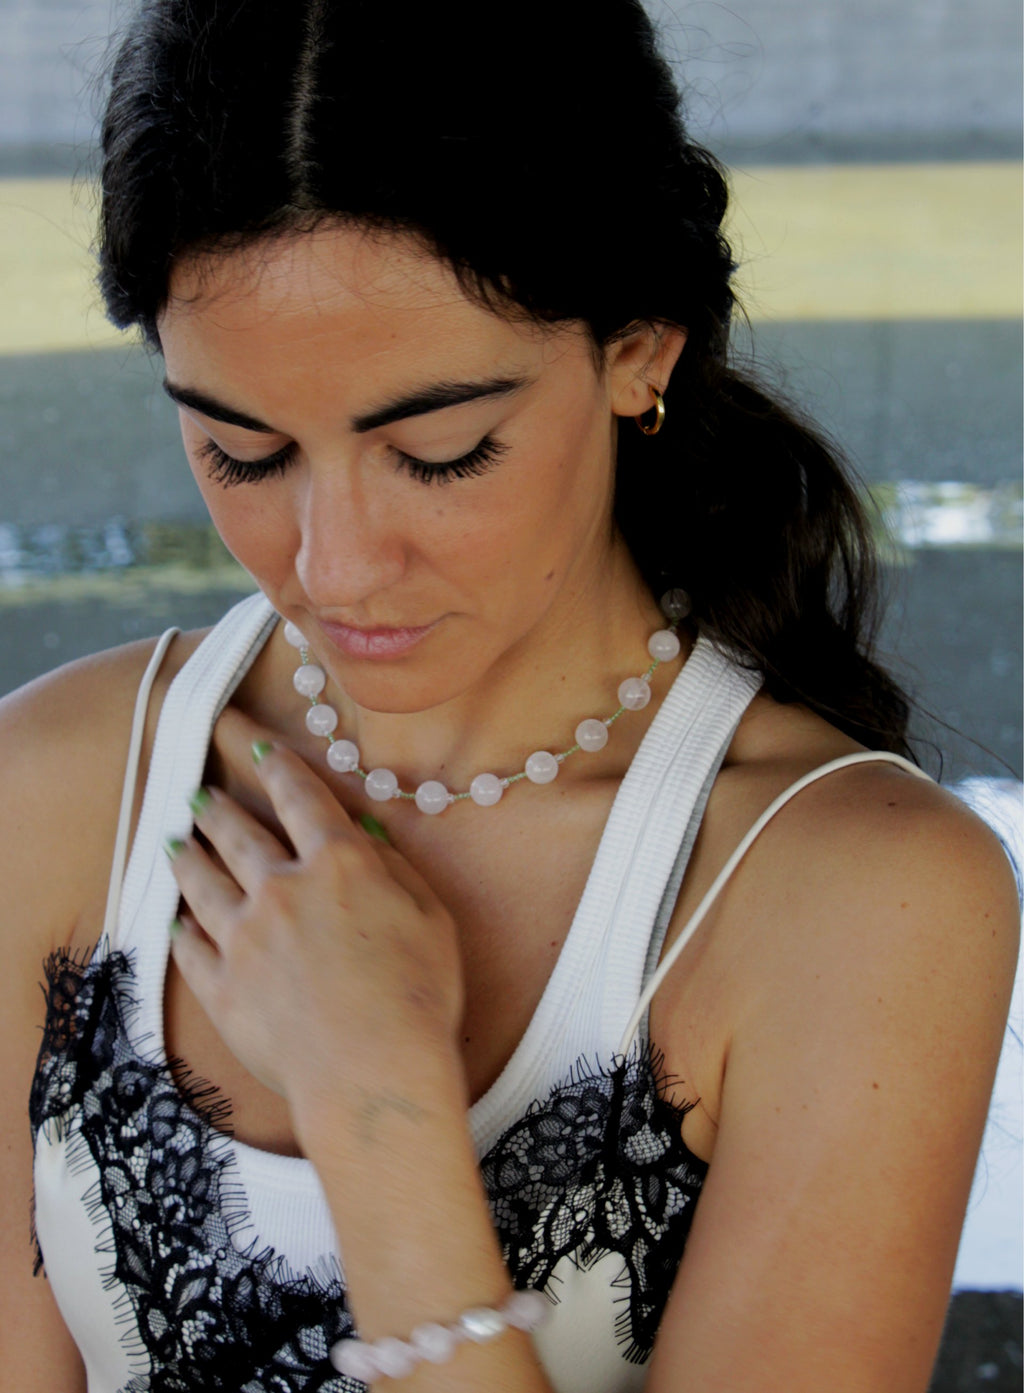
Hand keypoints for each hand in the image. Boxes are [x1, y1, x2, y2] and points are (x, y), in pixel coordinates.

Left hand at [166, 713, 464, 1117]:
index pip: (302, 799)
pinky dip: (183, 930)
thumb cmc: (418, 999)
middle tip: (200, 795)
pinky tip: (178, 921)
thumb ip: (395, 870)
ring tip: (176, 843)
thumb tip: (365, 836)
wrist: (373, 1075)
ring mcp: (244, 938)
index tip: (257, 747)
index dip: (279, 768)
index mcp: (339, 865)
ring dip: (188, 857)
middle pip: (239, 836)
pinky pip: (192, 949)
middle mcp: (282, 890)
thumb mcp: (432, 919)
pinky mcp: (222, 988)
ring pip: (204, 884)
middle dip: (218, 809)